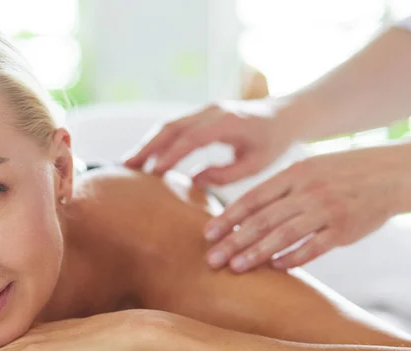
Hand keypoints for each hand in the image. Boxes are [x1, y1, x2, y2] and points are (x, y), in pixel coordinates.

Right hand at [123, 103, 293, 184]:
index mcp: (228, 121)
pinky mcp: (200, 115)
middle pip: (172, 127)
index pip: (192, 138)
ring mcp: (204, 110)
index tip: (153, 172)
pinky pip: (174, 126)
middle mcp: (212, 111)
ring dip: (148, 143)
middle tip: (126, 167)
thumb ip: (226, 174)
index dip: (171, 154)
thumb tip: (193, 180)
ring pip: (169, 125)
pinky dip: (157, 140)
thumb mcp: (256, 164)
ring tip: (128, 163)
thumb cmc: (273, 143)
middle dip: (148, 147)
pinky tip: (145, 156)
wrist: (284, 115)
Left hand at [203, 145, 409, 270]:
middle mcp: (306, 191)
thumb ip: (278, 190)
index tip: (207, 234)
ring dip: (256, 253)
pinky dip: (293, 258)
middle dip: (233, 241)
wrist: (388, 174)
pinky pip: (313, 247)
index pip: (252, 198)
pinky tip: (275, 268)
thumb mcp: (307, 170)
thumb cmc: (339, 174)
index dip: (228, 217)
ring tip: (234, 267)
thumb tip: (244, 215)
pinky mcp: (344, 229)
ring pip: (283, 235)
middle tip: (211, 259)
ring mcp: (326, 210)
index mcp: (293, 174)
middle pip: (262, 220)